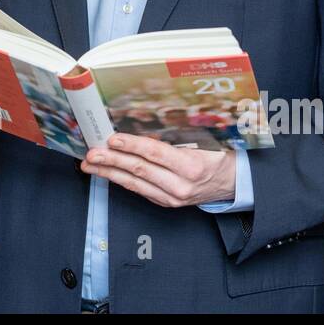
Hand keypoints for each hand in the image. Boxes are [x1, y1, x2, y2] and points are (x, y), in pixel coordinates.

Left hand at [80, 133, 235, 207]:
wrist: (233, 182)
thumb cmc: (218, 155)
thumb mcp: (204, 140)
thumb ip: (178, 134)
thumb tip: (145, 120)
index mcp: (192, 166)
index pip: (155, 154)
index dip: (132, 145)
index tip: (113, 139)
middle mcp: (181, 186)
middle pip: (140, 170)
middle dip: (112, 161)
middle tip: (92, 153)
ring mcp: (172, 198)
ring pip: (135, 184)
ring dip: (109, 173)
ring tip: (90, 165)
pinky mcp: (167, 203)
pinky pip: (140, 191)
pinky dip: (121, 181)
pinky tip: (107, 173)